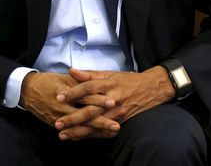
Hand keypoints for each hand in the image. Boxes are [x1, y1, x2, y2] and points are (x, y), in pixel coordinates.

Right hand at [19, 72, 119, 139]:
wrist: (28, 91)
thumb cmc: (48, 82)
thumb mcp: (63, 77)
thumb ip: (79, 80)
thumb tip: (95, 80)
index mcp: (66, 91)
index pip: (85, 96)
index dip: (99, 100)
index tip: (112, 102)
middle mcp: (62, 106)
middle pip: (84, 114)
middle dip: (101, 121)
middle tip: (115, 125)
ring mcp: (59, 117)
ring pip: (80, 126)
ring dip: (96, 131)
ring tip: (110, 133)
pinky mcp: (56, 124)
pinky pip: (72, 131)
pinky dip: (84, 134)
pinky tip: (96, 136)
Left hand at [54, 66, 174, 139]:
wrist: (152, 89)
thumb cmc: (128, 80)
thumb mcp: (110, 73)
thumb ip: (90, 74)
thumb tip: (72, 71)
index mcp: (109, 84)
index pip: (88, 88)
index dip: (73, 93)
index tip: (59, 97)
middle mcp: (112, 99)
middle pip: (90, 110)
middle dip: (73, 119)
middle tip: (58, 123)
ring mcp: (117, 112)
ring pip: (96, 124)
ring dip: (79, 131)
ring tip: (64, 135)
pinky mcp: (121, 121)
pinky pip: (104, 131)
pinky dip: (91, 136)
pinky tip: (80, 139)